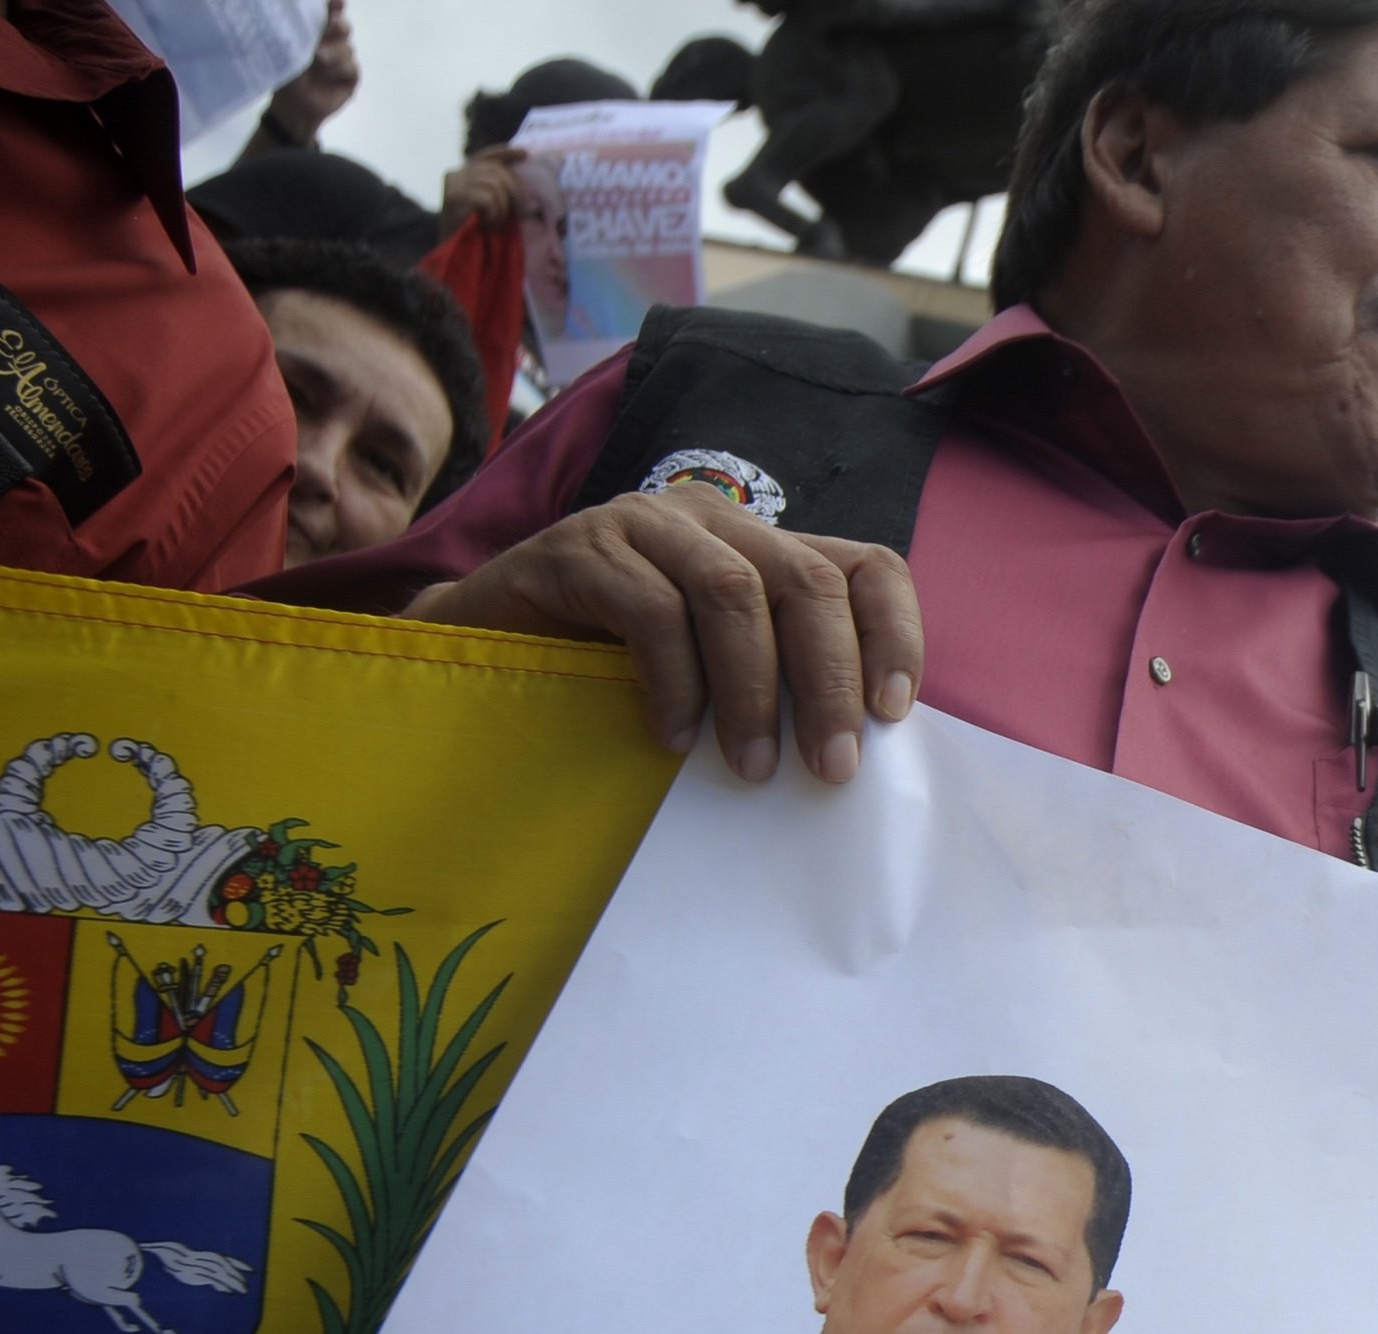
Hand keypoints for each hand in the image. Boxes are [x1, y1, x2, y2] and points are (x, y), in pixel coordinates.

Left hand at [261, 0, 360, 145]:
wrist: (293, 107)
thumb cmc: (286, 75)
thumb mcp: (291, 51)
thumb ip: (302, 32)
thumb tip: (315, 16)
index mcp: (316, 34)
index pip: (329, 14)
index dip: (335, 6)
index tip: (338, 1)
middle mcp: (331, 43)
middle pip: (344, 27)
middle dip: (339, 25)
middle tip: (331, 26)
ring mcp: (342, 61)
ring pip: (348, 48)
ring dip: (335, 52)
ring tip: (319, 60)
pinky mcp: (350, 78)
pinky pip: (352, 67)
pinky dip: (340, 69)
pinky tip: (328, 75)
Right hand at [405, 486, 921, 781]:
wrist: (482, 640)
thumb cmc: (610, 668)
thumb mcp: (711, 672)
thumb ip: (772, 682)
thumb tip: (853, 754)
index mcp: (763, 546)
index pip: (866, 566)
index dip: (894, 634)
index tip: (893, 714)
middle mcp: (713, 520)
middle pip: (807, 583)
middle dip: (828, 682)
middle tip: (830, 768)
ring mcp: (645, 525)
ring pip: (734, 593)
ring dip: (752, 692)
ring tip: (751, 768)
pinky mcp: (581, 548)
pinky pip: (651, 612)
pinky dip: (674, 684)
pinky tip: (673, 739)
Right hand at [441, 147, 531, 232]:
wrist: (455, 256)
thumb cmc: (477, 233)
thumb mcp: (490, 205)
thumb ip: (499, 188)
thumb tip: (525, 175)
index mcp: (464, 173)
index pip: (487, 156)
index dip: (507, 154)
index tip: (525, 154)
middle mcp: (456, 173)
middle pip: (496, 170)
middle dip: (514, 190)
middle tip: (522, 211)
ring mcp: (453, 183)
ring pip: (494, 184)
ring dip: (503, 208)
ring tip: (496, 222)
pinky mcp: (453, 197)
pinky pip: (488, 198)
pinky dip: (495, 213)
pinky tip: (488, 224)